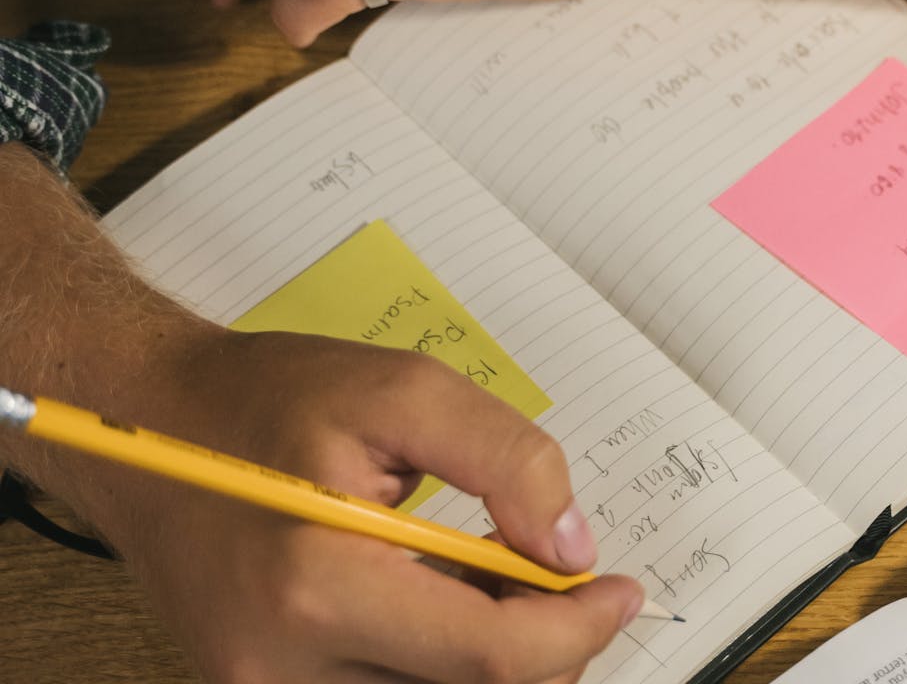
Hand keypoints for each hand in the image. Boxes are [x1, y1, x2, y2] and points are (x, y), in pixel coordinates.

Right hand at [0, 144, 640, 681]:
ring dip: (488, 656)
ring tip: (491, 579)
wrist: (143, 425)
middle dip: (543, 647)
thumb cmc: (268, 399)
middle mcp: (282, 664)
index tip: (620, 591)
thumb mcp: (404, 392)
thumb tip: (572, 549)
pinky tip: (441, 599)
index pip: (490, 656)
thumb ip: (507, 463)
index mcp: (319, 585)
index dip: (577, 629)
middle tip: (567, 584)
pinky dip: (436, 660)